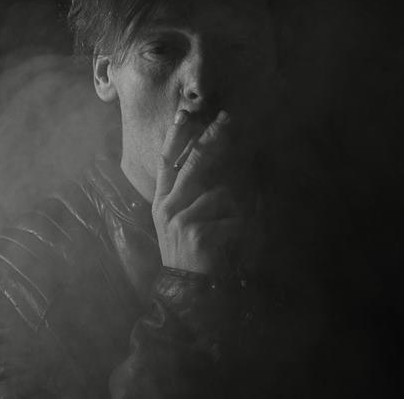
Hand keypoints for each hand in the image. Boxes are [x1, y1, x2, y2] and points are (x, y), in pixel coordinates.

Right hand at [152, 110, 242, 274]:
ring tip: (228, 232)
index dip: (176, 136)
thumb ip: (189, 193)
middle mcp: (168, 207)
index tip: (185, 113)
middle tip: (228, 118)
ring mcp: (182, 219)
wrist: (188, 289)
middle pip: (192, 162)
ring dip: (235, 210)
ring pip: (221, 193)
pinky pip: (233, 217)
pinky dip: (241, 230)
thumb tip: (207, 158)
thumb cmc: (191, 252)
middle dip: (212, 138)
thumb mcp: (181, 221)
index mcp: (162, 201)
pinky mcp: (198, 233)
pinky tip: (231, 246)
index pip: (166, 161)